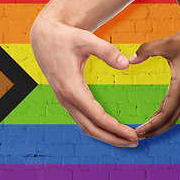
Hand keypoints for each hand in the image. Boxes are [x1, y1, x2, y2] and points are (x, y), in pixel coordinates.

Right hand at [30, 15, 138, 146]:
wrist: (44, 37)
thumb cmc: (66, 37)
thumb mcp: (87, 39)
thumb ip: (107, 51)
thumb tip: (126, 64)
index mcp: (71, 88)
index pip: (97, 117)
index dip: (116, 128)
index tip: (134, 135)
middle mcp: (66, 99)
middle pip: (91, 128)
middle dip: (113, 138)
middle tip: (135, 142)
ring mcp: (64, 100)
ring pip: (85, 126)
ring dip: (105, 135)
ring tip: (125, 139)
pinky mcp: (65, 98)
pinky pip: (81, 119)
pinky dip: (97, 127)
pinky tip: (110, 127)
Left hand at [129, 25, 179, 138]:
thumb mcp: (166, 43)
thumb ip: (146, 50)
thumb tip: (129, 60)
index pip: (166, 114)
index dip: (152, 125)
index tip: (137, 132)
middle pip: (169, 120)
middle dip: (153, 131)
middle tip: (134, 137)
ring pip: (171, 115)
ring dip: (157, 125)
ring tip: (141, 132)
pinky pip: (171, 106)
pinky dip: (161, 115)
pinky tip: (151, 119)